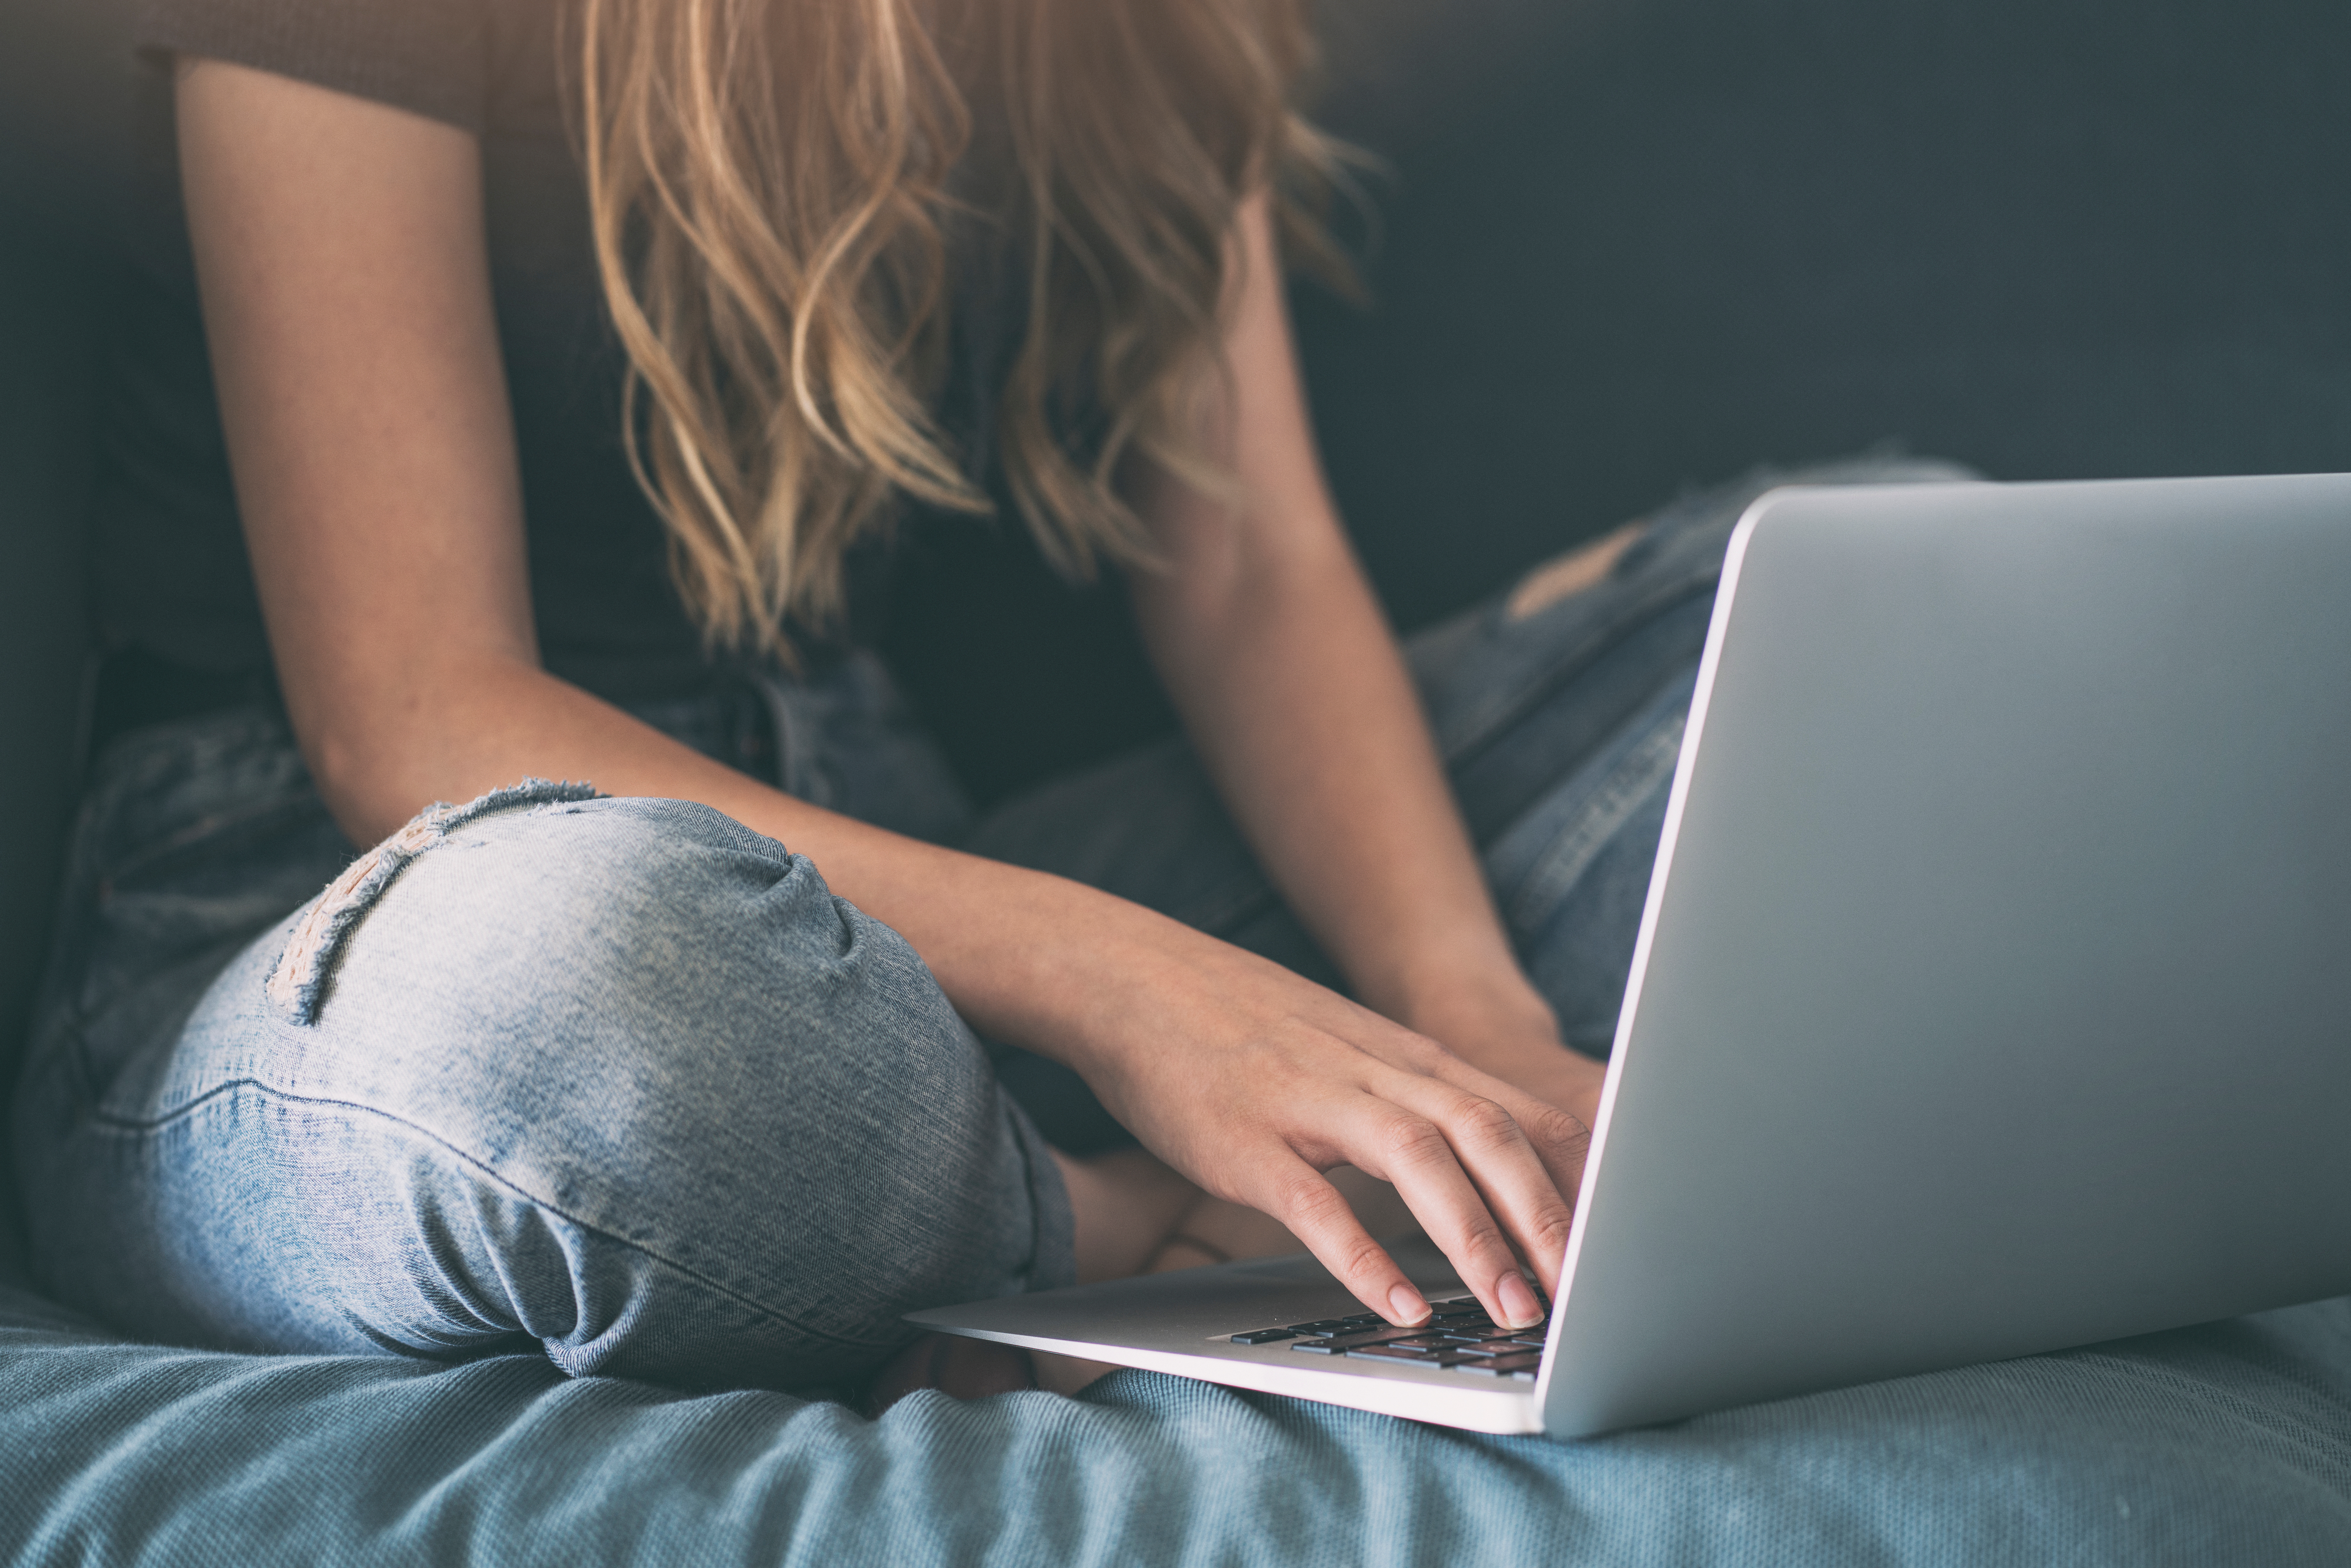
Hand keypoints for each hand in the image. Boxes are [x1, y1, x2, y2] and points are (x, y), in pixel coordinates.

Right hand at [1038, 910, 1589, 1330]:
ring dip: (1477, 1238)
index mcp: (1399, 1054)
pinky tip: (1399, 1307)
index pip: (1515, 1109)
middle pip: (1487, 1132)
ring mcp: (1308, 1099)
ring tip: (1516, 1310)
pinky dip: (1364, 1257)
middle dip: (1548, 1217)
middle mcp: (1370, 1069)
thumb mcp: (1343, 1049)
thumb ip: (1408, 1097)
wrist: (1130, 977)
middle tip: (1592, 1295)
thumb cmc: (1238, 1025)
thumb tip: (1483, 1159)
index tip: (1620, 1241)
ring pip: (1420, 1159)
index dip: (1575, 1176)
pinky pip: (1317, 1204)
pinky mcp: (1247, 1138)